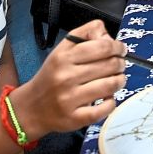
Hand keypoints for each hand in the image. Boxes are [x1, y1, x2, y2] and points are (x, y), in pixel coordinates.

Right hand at [12, 20, 126, 139]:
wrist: (31, 108)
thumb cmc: (52, 75)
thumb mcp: (63, 49)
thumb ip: (86, 34)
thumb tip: (109, 37)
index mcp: (63, 57)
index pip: (103, 46)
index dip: (117, 46)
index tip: (121, 49)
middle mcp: (66, 77)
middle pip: (110, 65)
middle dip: (120, 63)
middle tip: (119, 65)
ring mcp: (70, 100)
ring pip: (110, 86)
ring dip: (120, 81)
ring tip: (117, 79)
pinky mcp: (75, 119)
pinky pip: (104, 109)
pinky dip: (112, 102)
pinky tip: (108, 98)